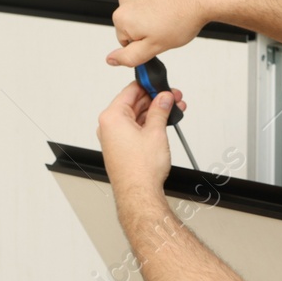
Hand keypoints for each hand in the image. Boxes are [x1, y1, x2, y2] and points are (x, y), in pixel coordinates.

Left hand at [97, 80, 186, 194]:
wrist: (138, 194)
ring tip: (173, 111)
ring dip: (154, 113)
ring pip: (136, 117)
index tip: (162, 85)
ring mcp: (113, 138)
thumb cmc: (140, 170)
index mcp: (111, 117)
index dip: (149, 86)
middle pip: (133, 103)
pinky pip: (134, 129)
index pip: (130, 90)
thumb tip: (164, 98)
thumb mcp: (155, 132)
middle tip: (172, 98)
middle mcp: (108, 126)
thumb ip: (160, 109)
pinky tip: (163, 123)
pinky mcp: (120, 148)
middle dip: (155, 100)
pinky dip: (148, 125)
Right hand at [107, 0, 221, 67]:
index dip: (142, 44)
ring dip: (153, 15)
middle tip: (166, 29)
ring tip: (171, 17)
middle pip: (131, 24)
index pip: (124, 41)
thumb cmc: (183, 18)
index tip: (157, 39)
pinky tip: (173, 5)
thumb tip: (112, 59)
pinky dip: (160, 2)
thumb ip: (129, 57)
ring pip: (142, 10)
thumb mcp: (154, 47)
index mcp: (122, 17)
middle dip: (147, 29)